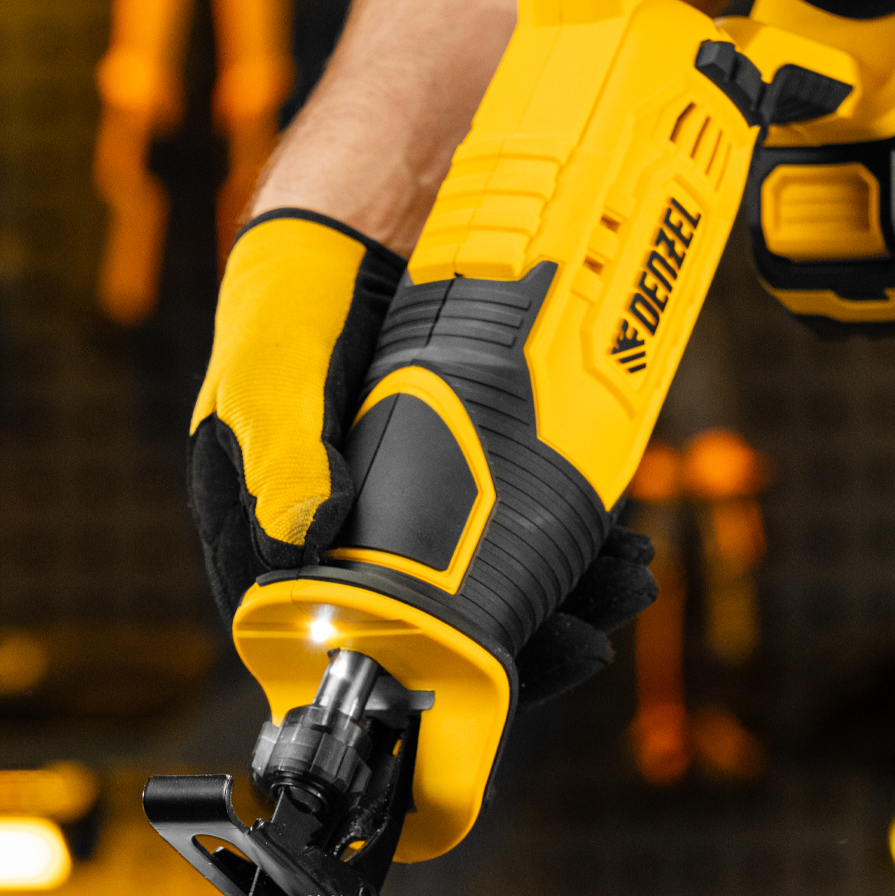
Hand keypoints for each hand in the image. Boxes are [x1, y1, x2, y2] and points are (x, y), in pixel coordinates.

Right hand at [189, 207, 657, 705]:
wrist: (369, 212)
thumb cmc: (292, 297)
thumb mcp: (270, 369)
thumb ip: (280, 450)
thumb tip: (300, 543)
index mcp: (274, 534)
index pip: (336, 634)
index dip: (413, 671)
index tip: (486, 683)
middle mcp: (348, 529)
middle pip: (435, 622)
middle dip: (516, 639)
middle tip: (585, 639)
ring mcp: (418, 497)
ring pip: (490, 577)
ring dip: (560, 593)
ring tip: (624, 581)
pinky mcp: (473, 461)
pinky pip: (523, 519)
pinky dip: (571, 535)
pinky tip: (618, 537)